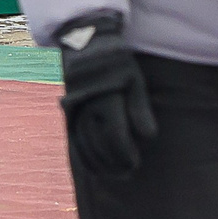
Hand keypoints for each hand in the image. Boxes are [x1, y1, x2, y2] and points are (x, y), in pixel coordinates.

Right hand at [59, 19, 155, 180]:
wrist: (85, 44)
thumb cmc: (116, 63)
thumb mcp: (134, 80)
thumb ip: (140, 109)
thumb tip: (148, 137)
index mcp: (106, 100)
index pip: (115, 137)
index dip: (126, 155)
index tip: (135, 163)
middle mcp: (87, 109)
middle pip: (99, 146)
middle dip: (114, 163)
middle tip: (128, 172)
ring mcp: (75, 112)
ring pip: (85, 146)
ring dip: (99, 164)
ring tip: (114, 174)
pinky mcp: (68, 114)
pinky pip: (73, 141)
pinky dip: (83, 157)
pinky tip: (93, 169)